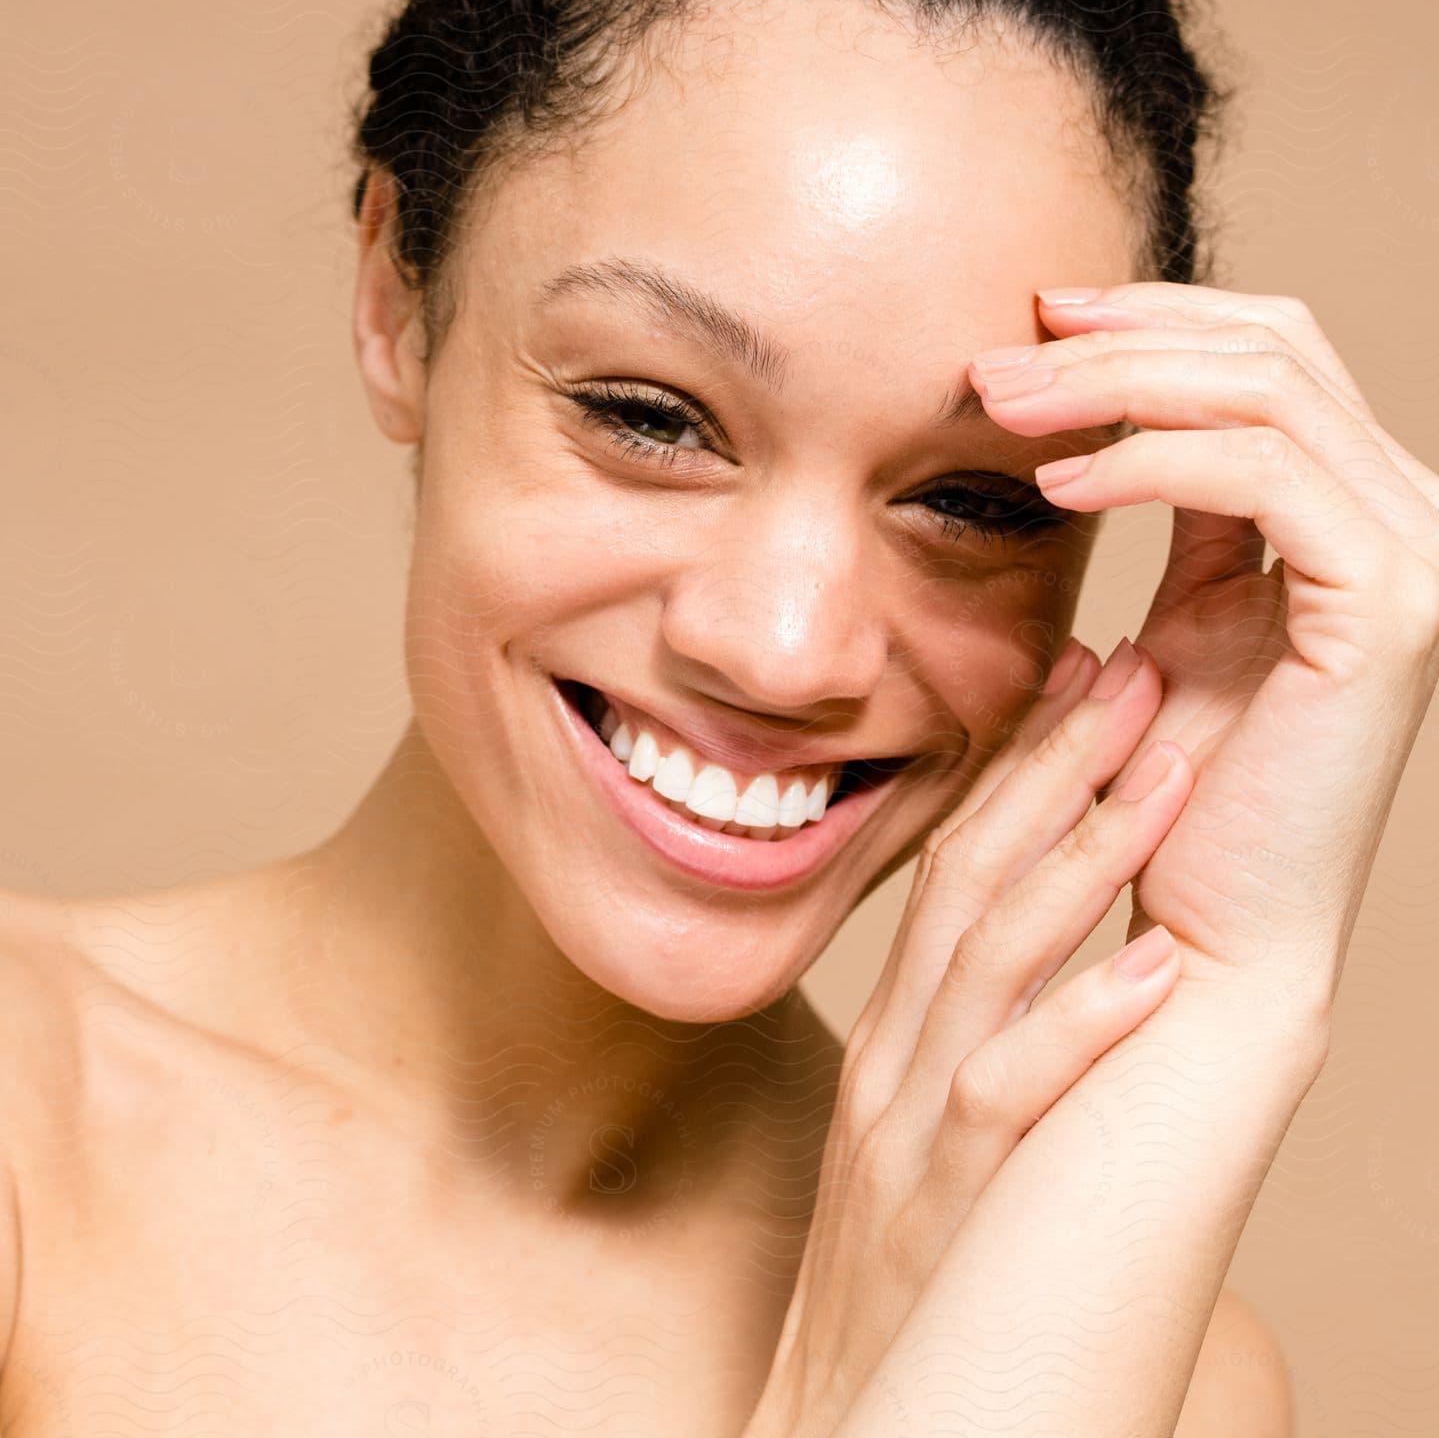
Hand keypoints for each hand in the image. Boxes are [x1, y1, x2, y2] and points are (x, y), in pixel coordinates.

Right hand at [747, 638, 1194, 1437]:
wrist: (847, 1429)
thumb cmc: (909, 1281)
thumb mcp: (915, 1129)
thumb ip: (967, 1030)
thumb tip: (1040, 941)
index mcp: (899, 1032)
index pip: (955, 867)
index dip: (1020, 764)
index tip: (1087, 675)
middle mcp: (898, 1056)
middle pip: (969, 878)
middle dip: (1054, 765)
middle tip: (1137, 668)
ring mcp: (910, 1124)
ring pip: (990, 958)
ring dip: (1080, 854)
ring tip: (1165, 766)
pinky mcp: (941, 1202)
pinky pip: (1011, 1097)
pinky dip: (1080, 1026)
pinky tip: (1153, 972)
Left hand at [970, 283, 1438, 1007]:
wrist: (1209, 932)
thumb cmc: (1173, 787)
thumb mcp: (1180, 615)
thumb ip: (1180, 507)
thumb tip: (1100, 409)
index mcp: (1356, 509)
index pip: (1269, 353)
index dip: (1152, 318)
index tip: (1031, 323)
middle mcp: (1406, 514)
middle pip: (1271, 348)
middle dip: (1120, 338)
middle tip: (996, 356)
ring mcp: (1414, 554)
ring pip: (1263, 391)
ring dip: (1113, 384)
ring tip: (1001, 405)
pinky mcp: (1389, 605)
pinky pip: (1260, 475)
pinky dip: (1148, 461)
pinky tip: (1058, 481)